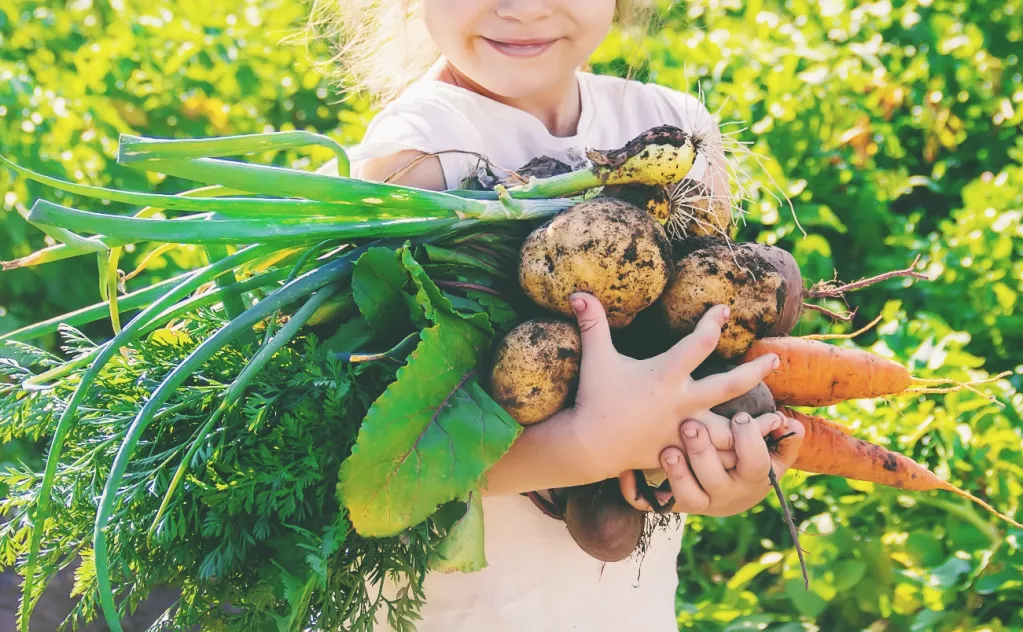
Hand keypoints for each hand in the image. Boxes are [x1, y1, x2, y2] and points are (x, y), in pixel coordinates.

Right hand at [560, 292, 779, 481]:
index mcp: (665, 375)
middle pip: (729, 385)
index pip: (699, 343)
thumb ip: (592, 324)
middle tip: (775, 358)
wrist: (589, 446)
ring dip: (756, 424)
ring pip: (730, 428)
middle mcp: (681, 402)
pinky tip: (753, 452)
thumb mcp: (596, 358)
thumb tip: (578, 292)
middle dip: (755, 370)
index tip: (725, 310)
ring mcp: (684, 430)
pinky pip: (715, 456)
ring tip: (780, 419)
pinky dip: (735, 455)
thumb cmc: (594, 398)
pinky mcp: (682, 452)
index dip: (713, 322)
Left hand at [619, 412, 805, 516]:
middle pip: (715, 480)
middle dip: (704, 454)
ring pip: (686, 496)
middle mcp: (723, 493)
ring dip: (676, 474)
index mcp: (750, 478)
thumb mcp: (771, 453)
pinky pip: (647, 504)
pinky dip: (635, 490)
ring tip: (667, 450)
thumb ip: (784, 439)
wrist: (725, 494)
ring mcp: (695, 501)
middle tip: (691, 426)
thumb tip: (790, 424)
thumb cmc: (746, 460)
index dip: (749, 441)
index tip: (739, 416)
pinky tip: (624, 472)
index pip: (755, 464)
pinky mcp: (669, 504)